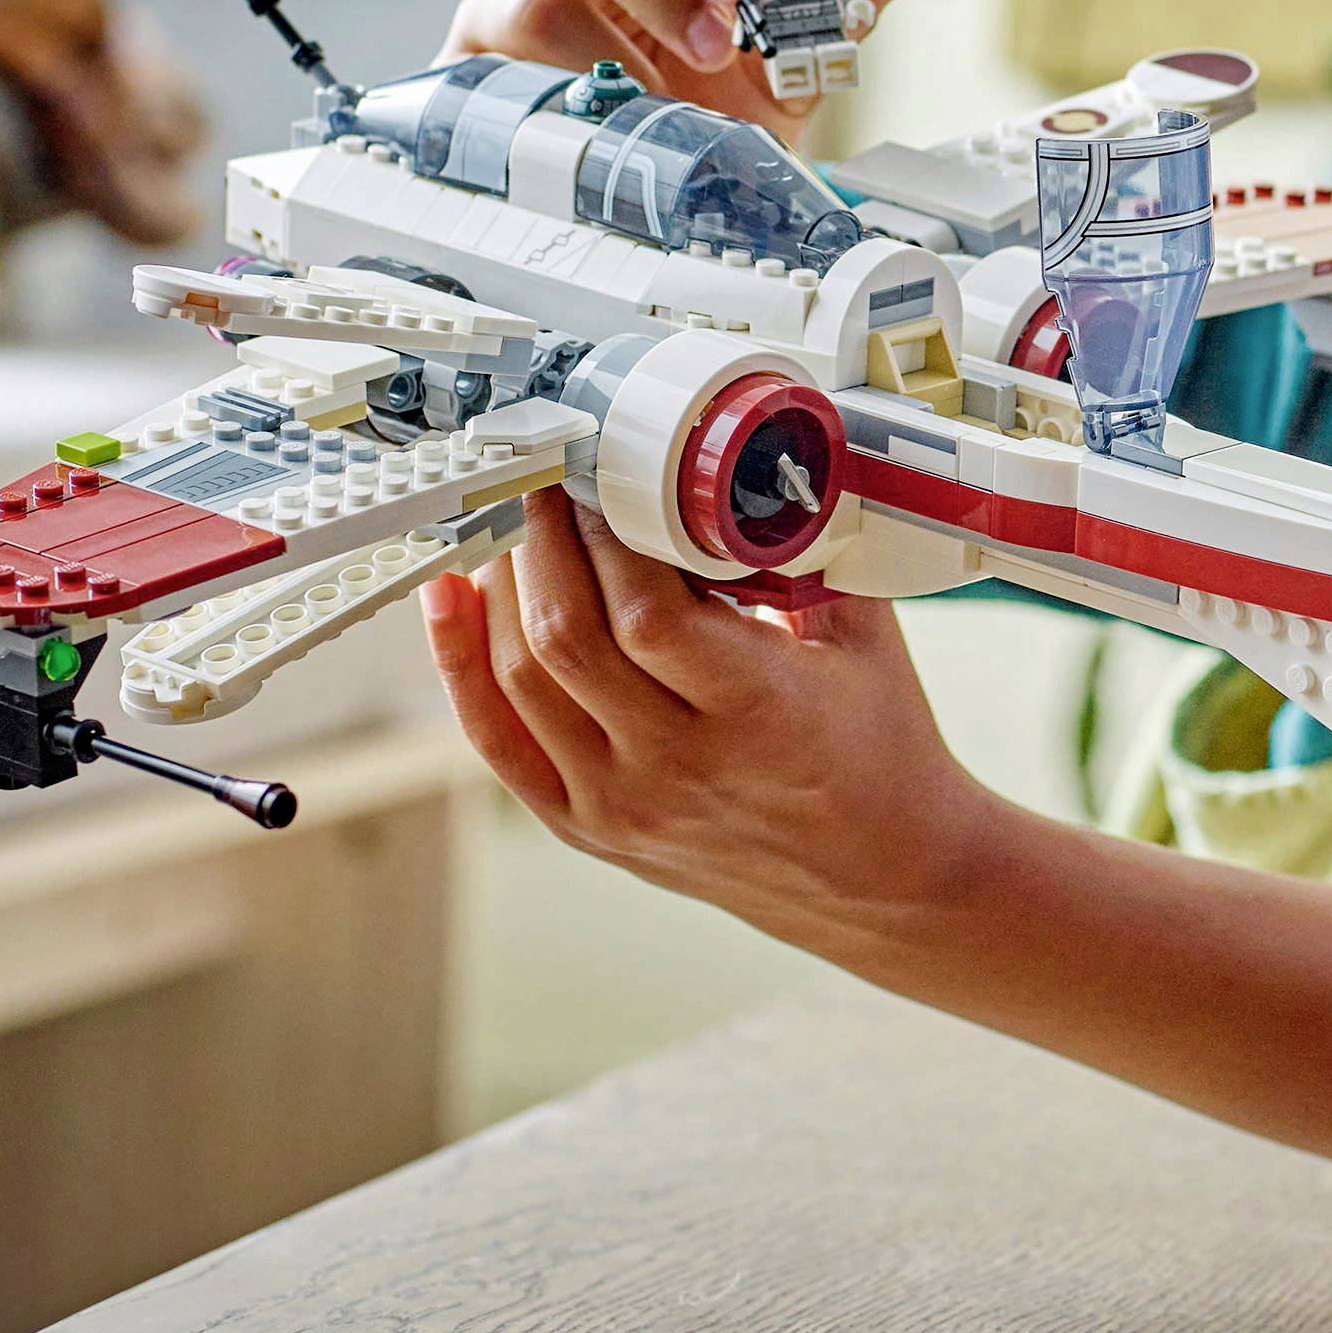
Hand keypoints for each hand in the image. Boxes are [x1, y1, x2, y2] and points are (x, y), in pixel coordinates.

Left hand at [420, 491, 994, 957]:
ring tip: (516, 521)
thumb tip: (755, 454)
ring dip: (504, 586)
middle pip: (566, 639)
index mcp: (759, 713)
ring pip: (521, 682)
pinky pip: (499, 742)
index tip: (603, 468)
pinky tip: (449, 599)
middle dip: (544, 539)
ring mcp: (623, 803)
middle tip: (547, 473)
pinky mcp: (590, 826)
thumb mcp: (866, 634)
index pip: (648, 615)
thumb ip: (808, 547)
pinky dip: (461, 666)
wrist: (883, 878)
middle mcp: (678, 767)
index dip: (609, 533)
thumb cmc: (882, 747)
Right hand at [438, 0, 909, 134]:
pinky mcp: (470, 75)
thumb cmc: (687, 105)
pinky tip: (611, 128)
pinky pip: (496, 71)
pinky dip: (562, 98)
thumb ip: (823, 9)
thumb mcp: (769, 66)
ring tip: (667, 98)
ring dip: (612, 42)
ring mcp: (506, 6)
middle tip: (715, 41)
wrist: (623, 188)